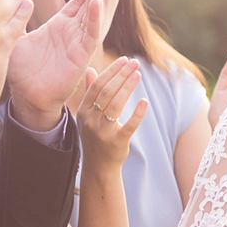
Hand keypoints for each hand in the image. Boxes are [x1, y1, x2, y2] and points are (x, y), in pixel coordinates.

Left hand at [7, 0, 103, 130]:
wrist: (28, 96)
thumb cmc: (22, 70)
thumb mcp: (17, 36)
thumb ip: (18, 17)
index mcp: (60, 26)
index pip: (76, 0)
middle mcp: (72, 32)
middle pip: (87, 2)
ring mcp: (78, 42)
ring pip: (92, 14)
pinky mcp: (81, 55)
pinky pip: (90, 33)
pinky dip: (94, 18)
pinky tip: (95, 3)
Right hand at [76, 58, 146, 172]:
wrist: (98, 167)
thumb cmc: (95, 137)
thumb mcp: (87, 116)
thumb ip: (90, 92)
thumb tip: (90, 69)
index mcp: (83, 111)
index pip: (97, 86)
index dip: (111, 71)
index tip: (124, 60)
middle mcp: (90, 120)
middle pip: (106, 92)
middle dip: (121, 75)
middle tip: (135, 63)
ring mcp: (102, 132)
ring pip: (115, 105)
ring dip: (128, 87)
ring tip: (138, 75)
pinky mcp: (116, 142)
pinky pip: (128, 126)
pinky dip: (137, 113)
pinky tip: (144, 101)